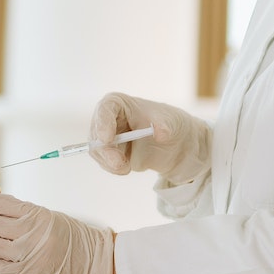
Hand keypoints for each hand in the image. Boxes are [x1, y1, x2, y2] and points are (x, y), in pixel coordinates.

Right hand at [89, 92, 211, 184]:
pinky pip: (105, 162)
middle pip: (96, 132)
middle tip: (118, 163)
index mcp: (119, 104)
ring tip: (126, 168)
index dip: (103, 122)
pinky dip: (114, 168)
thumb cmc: (170, 124)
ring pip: (98, 150)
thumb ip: (164, 126)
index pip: (105, 108)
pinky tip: (126, 169)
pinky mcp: (112, 154)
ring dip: (109, 161)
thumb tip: (160, 133)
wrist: (176, 145)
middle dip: (105, 150)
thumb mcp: (171, 122)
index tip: (107, 138)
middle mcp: (109, 119)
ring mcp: (108, 138)